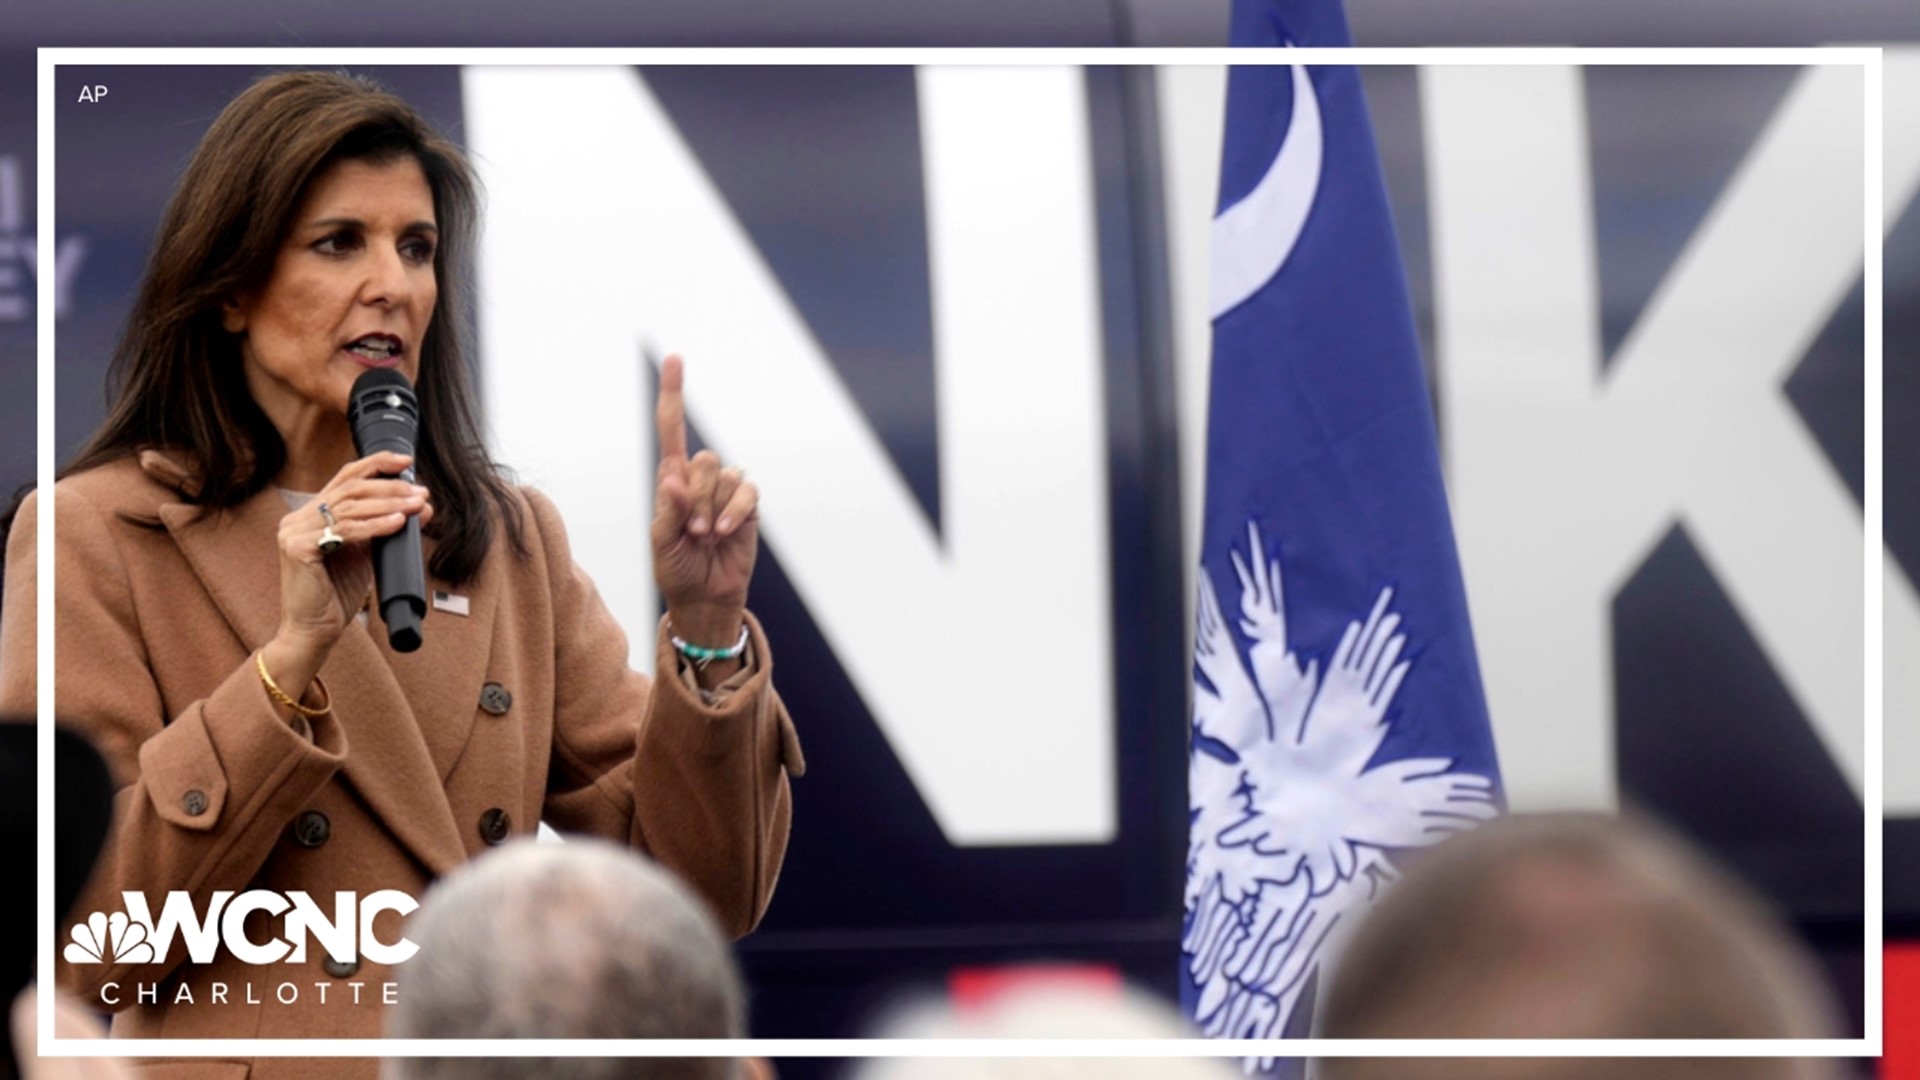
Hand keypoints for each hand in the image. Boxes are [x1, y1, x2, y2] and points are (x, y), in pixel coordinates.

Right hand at [267, 452, 432, 694]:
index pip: (345, 478)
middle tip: (420, 491)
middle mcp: (298, 518)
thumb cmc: (336, 594)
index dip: (376, 465)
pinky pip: (344, 530)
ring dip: (389, 504)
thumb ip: (387, 526)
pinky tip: (397, 523)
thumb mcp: (367, 553)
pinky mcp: (297, 548)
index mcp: (311, 514)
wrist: (314, 631)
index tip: (406, 461)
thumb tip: (422, 504)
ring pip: (349, 507)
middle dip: (389, 487)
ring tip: (416, 505)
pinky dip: (375, 525)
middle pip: (349, 488)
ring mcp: (293, 531)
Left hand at [651, 355, 757, 648]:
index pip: (670, 429)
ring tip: (704, 537)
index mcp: (671, 480)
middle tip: (690, 531)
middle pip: (702, 460)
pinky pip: (745, 492)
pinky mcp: (747, 506)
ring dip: (711, 510)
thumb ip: (667, 511)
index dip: (673, 393)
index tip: (675, 358)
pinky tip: (723, 533)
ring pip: (724, 476)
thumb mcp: (661, 542)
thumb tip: (673, 480)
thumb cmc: (675, 568)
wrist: (704, 595)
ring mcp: (725, 492)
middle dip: (695, 497)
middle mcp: (699, 479)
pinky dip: (733, 512)